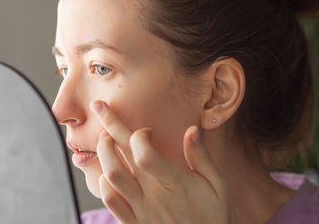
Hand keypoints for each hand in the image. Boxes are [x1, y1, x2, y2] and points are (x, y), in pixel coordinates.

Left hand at [91, 100, 235, 223]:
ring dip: (103, 152)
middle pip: (121, 155)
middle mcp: (152, 194)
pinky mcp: (134, 222)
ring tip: (104, 138)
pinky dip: (103, 182)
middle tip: (100, 107)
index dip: (140, 134)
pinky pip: (110, 201)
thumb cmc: (214, 217)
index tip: (147, 130)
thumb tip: (192, 130)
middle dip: (109, 125)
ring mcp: (140, 209)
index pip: (144, 151)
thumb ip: (202, 158)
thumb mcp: (218, 186)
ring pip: (110, 176)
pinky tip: (106, 172)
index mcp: (174, 182)